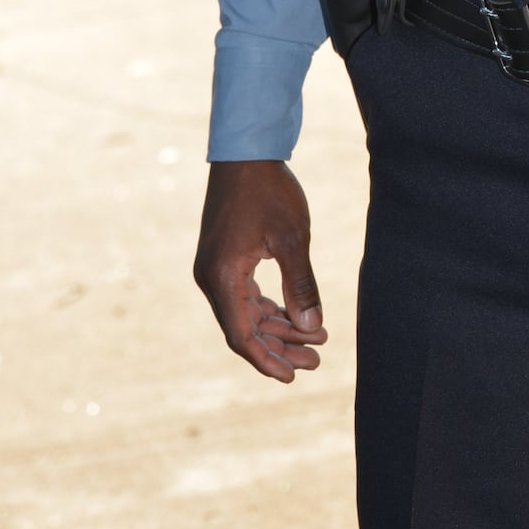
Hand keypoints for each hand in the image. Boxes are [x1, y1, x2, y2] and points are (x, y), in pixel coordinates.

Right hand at [193, 160, 327, 383]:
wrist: (245, 152)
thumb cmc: (269, 191)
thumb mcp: (293, 238)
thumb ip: (301, 285)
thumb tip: (311, 327)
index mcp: (222, 276)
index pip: (241, 335)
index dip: (267, 360)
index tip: (293, 376)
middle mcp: (211, 277)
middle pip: (244, 328)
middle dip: (280, 346)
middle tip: (317, 360)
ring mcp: (215, 268)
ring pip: (246, 312)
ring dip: (278, 327)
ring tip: (316, 338)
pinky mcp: (223, 258)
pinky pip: (244, 295)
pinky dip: (270, 307)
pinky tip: (296, 315)